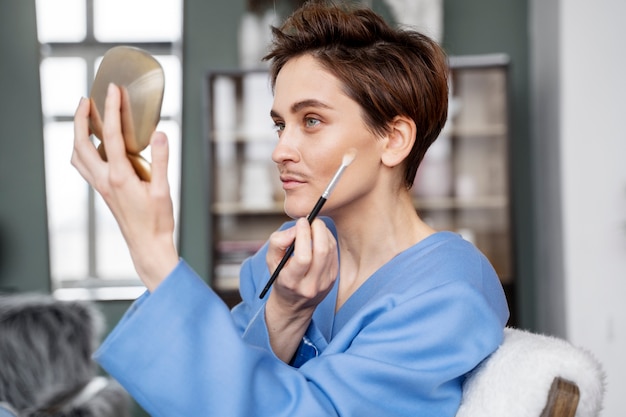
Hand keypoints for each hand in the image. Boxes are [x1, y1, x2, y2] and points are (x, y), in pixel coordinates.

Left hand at [71, 83, 178, 290]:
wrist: (148, 244)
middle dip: (80, 119)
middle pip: (80, 143)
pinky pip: (84, 166)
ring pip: (77, 155)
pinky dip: (83, 149)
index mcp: (119, 176)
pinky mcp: (103, 191)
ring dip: (77, 134)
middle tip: (87, 100)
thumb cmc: (157, 221)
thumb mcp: (163, 190)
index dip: (111, 109)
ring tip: (86, 119)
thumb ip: (160, 160)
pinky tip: (97, 146)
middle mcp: (105, 180)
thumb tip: (160, 133)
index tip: (114, 90)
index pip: (110, 135)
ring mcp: (101, 186)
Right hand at [264, 218, 337, 361]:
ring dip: (324, 233)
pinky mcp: (333, 278)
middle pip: (321, 252)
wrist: (294, 303)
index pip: (303, 258)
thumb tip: (295, 228)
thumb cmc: (280, 276)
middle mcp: (310, 285)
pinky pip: (334, 253)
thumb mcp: (271, 261)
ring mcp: (324, 283)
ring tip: (314, 226)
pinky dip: (328, 240)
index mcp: (291, 282)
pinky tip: (320, 236)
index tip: (301, 221)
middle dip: (318, 230)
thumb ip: (278, 242)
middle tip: (311, 219)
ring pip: (330, 250)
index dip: (303, 236)